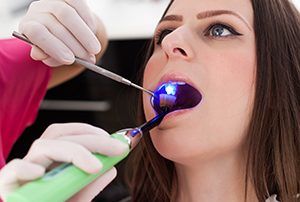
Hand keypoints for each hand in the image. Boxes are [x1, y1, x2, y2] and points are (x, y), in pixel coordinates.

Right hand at [0, 123, 127, 200]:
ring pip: (43, 146)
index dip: (91, 132)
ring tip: (94, 167)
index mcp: (52, 162)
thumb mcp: (78, 199)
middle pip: (60, 136)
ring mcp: (23, 172)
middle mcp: (37, 162)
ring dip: (73, 151)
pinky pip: (14, 169)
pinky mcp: (8, 185)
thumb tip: (110, 169)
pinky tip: (41, 173)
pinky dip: (27, 167)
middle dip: (93, 140)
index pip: (67, 134)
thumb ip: (92, 185)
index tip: (115, 141)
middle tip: (117, 149)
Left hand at [19, 0, 101, 66]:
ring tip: (94, 49)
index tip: (70, 60)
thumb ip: (52, 57)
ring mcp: (51, 2)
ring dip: (84, 35)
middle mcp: (37, 11)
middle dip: (76, 46)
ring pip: (67, 14)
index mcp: (28, 26)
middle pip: (56, 25)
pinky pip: (77, 4)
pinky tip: (93, 31)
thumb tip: (58, 58)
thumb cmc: (56, 45)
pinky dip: (87, 19)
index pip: (36, 33)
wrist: (65, 32)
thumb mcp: (51, 55)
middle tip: (89, 59)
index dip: (54, 47)